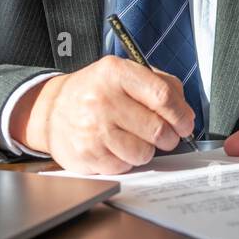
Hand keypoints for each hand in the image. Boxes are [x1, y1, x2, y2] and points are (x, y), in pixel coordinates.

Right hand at [9, 55, 194, 173]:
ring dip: (146, 150)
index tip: (185, 124)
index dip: (181, 115)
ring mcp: (93, 128)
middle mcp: (102, 99)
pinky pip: (125, 166)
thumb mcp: (124, 74)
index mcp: (115, 73)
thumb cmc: (95, 92)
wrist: (52, 110)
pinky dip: (126, 160)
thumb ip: (160, 85)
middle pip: (157, 129)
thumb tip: (186, 114)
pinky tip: (115, 146)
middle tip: (164, 136)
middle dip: (169, 137)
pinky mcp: (87, 154)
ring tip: (132, 138)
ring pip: (144, 152)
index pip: (162, 96)